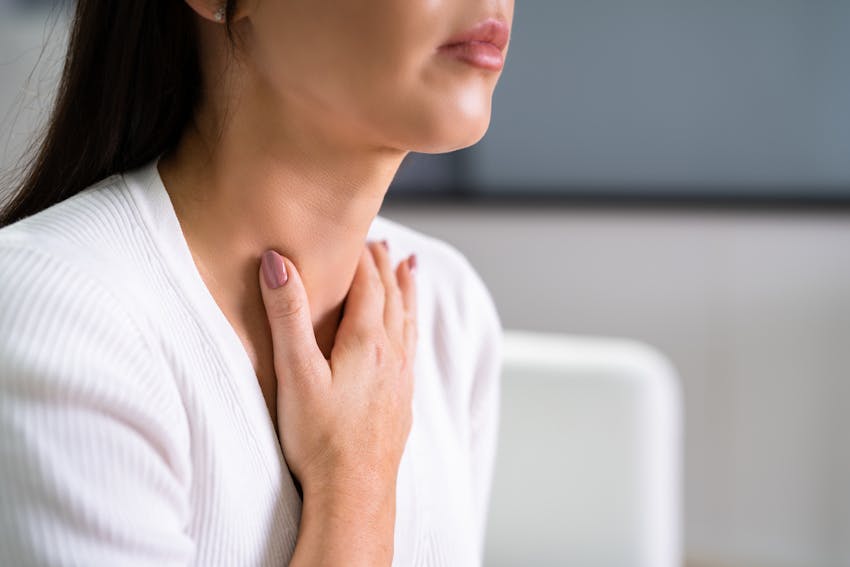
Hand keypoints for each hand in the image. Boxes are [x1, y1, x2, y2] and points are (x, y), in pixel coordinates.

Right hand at [258, 241, 417, 504]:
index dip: (362, 256)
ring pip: (408, 319)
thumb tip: (279, 262)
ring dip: (406, 289)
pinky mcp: (403, 400)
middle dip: (384, 265)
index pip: (368, 283)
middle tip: (381, 241)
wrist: (355, 493)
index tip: (357, 233)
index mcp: (367, 341)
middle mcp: (392, 354)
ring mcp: (401, 378)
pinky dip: (412, 324)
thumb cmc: (321, 438)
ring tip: (410, 268)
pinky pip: (412, 347)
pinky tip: (409, 332)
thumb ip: (288, 315)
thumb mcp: (295, 372)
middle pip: (392, 296)